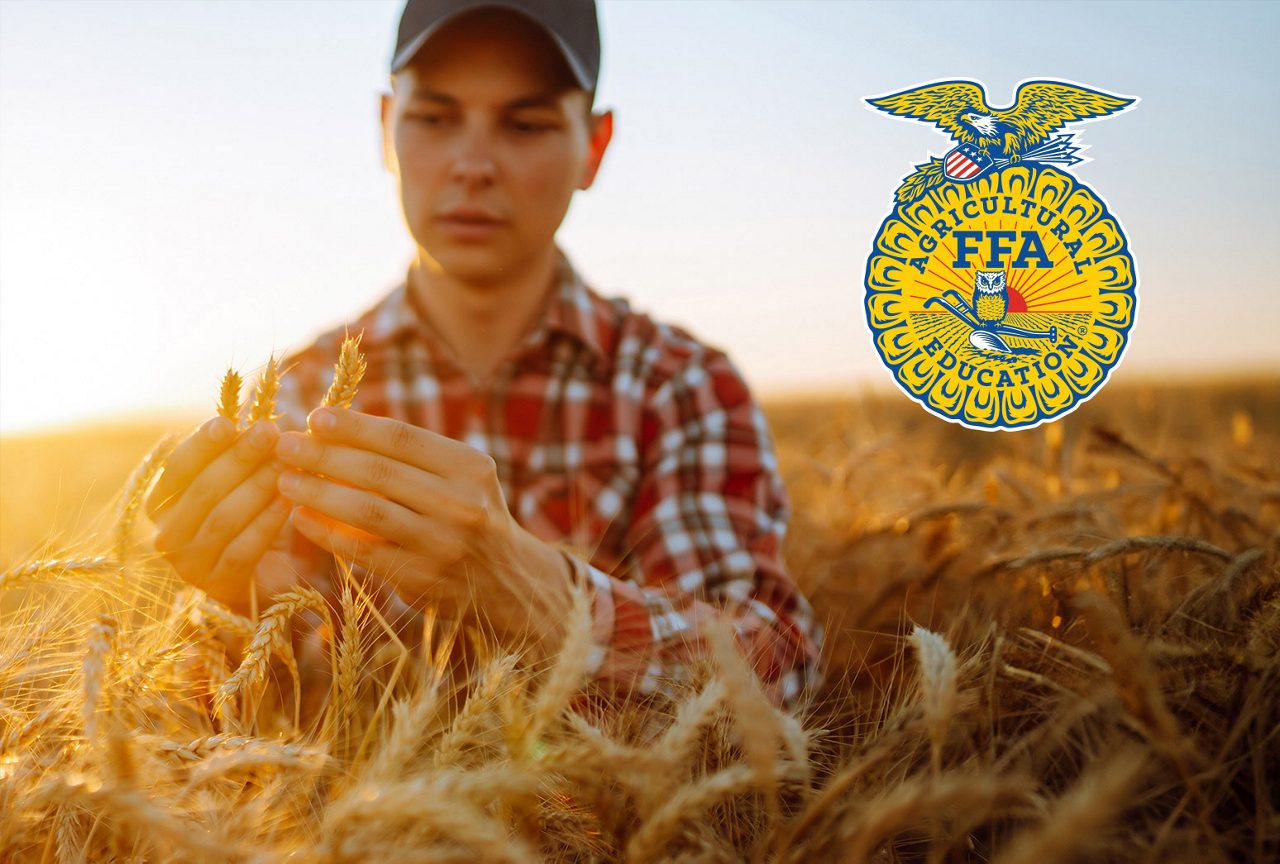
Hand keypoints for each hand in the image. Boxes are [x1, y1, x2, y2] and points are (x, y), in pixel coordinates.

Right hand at [146, 416, 297, 613]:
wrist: (259, 578)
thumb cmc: (245, 519)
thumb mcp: (234, 486)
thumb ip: (235, 459)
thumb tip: (261, 424)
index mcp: (161, 503)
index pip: (177, 468)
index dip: (202, 444)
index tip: (228, 422)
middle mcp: (167, 535)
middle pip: (203, 489)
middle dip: (239, 457)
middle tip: (270, 432)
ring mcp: (190, 564)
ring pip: (223, 518)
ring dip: (258, 486)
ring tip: (286, 462)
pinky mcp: (219, 585)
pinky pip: (244, 549)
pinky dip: (266, 522)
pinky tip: (288, 501)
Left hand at [274, 407, 573, 649]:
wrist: (506, 580)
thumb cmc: (466, 513)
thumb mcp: (458, 476)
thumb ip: (410, 455)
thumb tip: (332, 427)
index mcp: (470, 467)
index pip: (402, 438)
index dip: (353, 426)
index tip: (314, 417)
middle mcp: (461, 504)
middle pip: (378, 473)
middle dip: (323, 455)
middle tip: (284, 445)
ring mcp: (442, 544)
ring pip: (366, 512)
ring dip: (318, 492)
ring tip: (284, 480)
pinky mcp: (421, 579)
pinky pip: (362, 551)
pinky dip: (325, 532)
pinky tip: (299, 517)